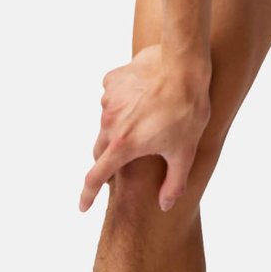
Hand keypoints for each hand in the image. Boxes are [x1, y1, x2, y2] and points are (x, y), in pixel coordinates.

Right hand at [79, 43, 211, 214]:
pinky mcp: (113, 79)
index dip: (88, 194)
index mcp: (124, 144)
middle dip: (109, 158)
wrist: (183, 64)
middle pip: (100, 149)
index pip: (97, 176)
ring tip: (143, 119)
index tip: (83, 206)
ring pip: (107, 121)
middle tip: (127, 157)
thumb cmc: (187, 109)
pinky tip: (140, 96)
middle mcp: (110, 123)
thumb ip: (174, 183)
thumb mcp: (185, 151)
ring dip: (118, 126)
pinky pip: (111, 96)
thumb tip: (164, 205)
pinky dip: (121, 101)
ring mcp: (109, 99)